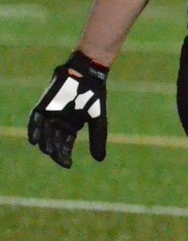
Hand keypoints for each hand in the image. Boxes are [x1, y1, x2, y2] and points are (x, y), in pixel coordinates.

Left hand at [28, 51, 108, 167]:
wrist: (87, 75)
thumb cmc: (93, 97)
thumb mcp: (98, 120)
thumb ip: (97, 138)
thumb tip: (100, 159)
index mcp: (71, 127)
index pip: (64, 146)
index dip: (64, 156)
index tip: (68, 164)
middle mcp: (58, 123)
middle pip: (53, 142)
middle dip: (55, 151)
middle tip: (58, 156)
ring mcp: (49, 115)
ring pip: (43, 134)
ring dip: (44, 143)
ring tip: (49, 150)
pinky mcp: (42, 106)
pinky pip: (34, 121)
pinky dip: (33, 131)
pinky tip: (34, 140)